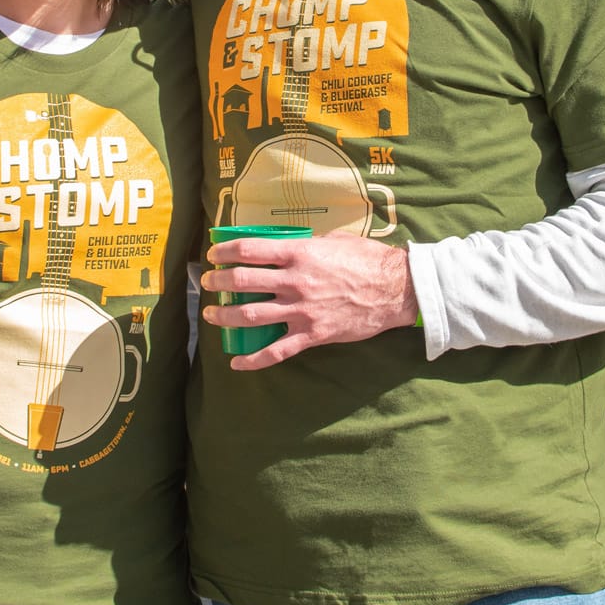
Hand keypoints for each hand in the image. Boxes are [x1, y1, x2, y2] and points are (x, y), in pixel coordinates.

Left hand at [199, 234, 417, 369]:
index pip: (250, 249)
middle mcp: (295, 282)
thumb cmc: (367, 260)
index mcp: (299, 254)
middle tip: (208, 282)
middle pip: (243, 281)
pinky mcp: (312, 335)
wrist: (395, 290)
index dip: (225, 252)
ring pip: (251, 316)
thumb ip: (306, 245)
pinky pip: (276, 351)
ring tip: (212, 315)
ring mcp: (302, 311)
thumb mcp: (334, 241)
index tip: (214, 255)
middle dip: (218, 282)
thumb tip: (286, 246)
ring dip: (225, 316)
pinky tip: (237, 363)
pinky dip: (253, 360)